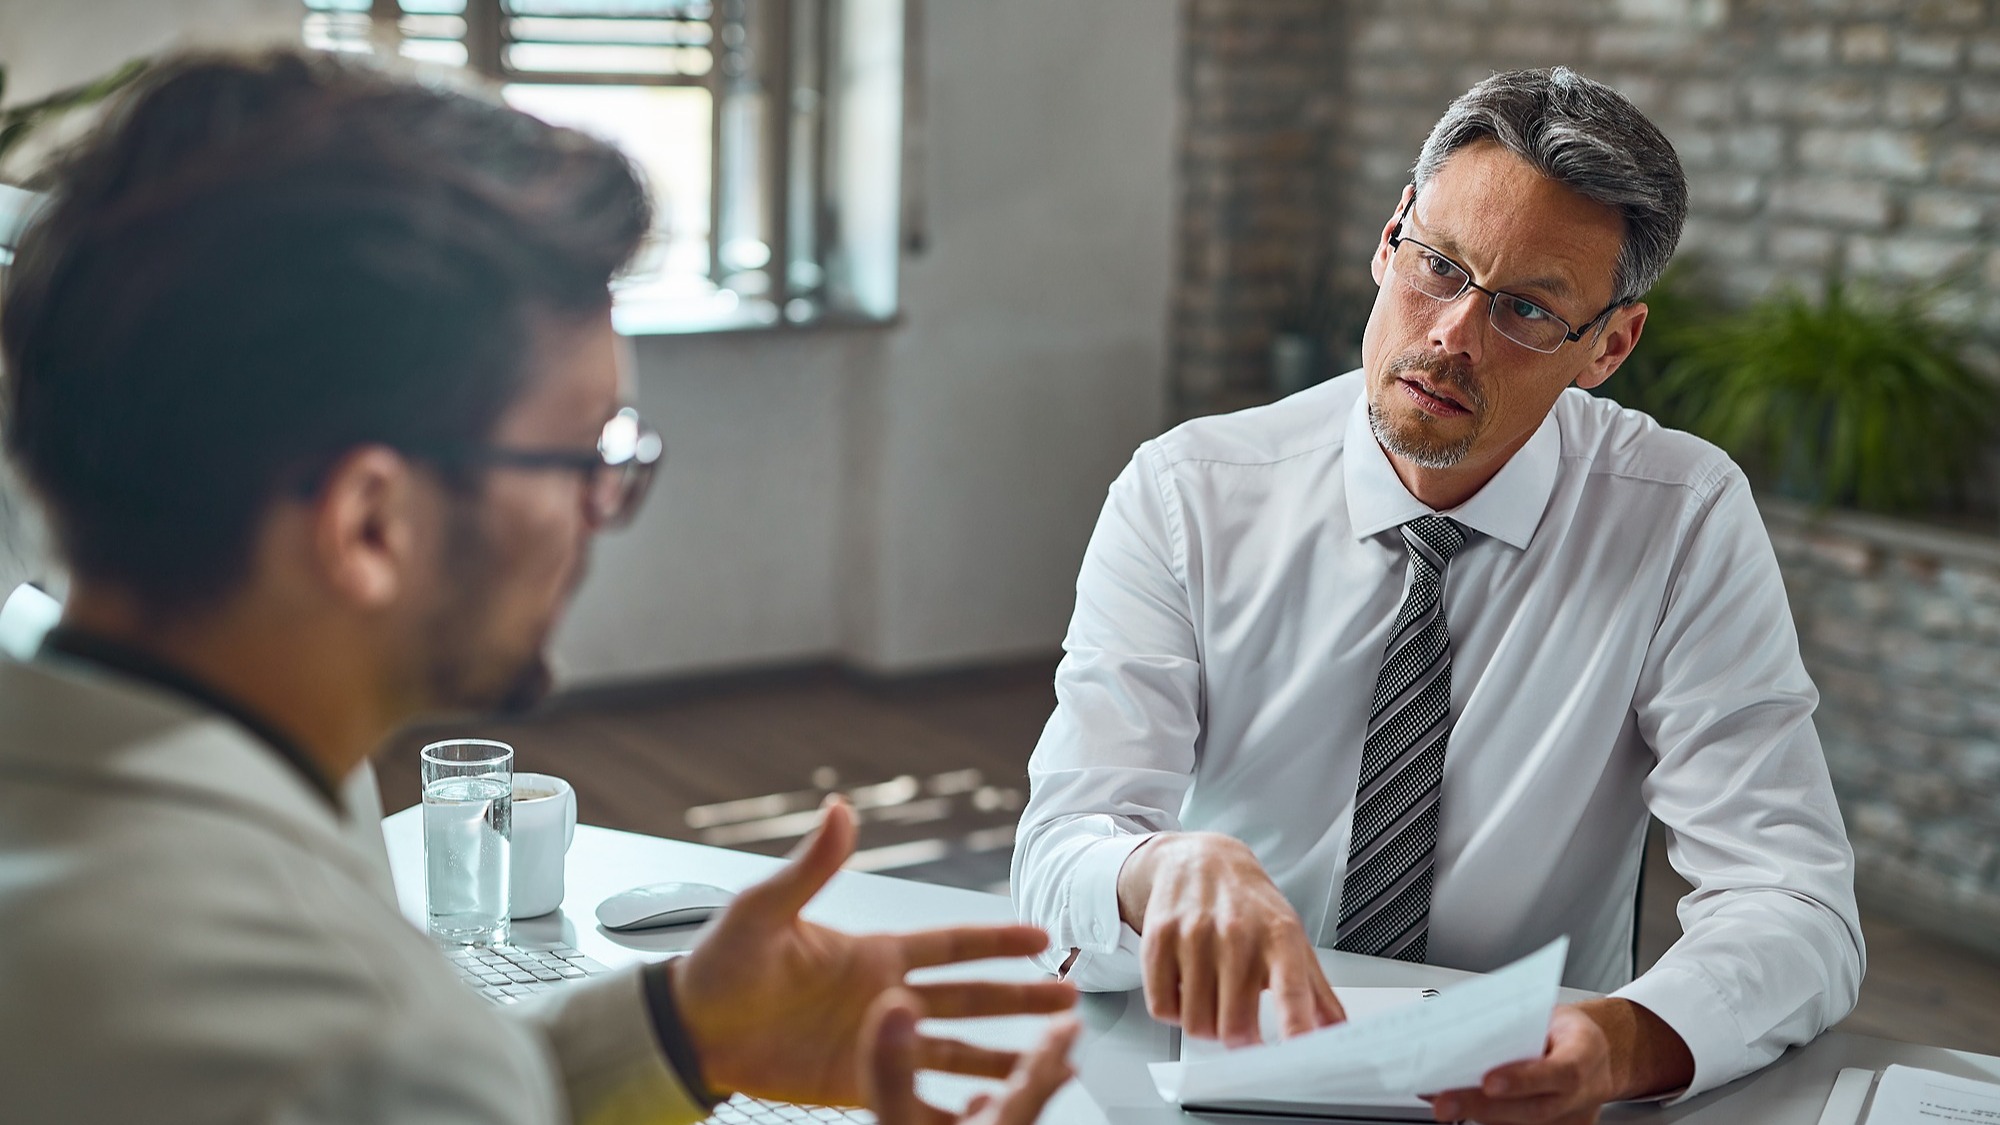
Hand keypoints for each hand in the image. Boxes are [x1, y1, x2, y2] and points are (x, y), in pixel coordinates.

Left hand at [675, 798, 1078, 1104]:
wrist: (688, 1030)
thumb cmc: (719, 965)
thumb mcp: (765, 910)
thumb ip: (811, 867)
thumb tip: (838, 810)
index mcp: (873, 953)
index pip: (950, 945)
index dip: (997, 943)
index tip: (1042, 938)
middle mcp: (885, 998)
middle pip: (970, 999)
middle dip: (1021, 1000)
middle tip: (1068, 1001)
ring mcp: (877, 1044)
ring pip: (956, 1051)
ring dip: (1002, 1054)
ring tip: (1049, 1061)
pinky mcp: (859, 1085)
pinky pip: (916, 1099)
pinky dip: (954, 1110)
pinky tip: (986, 1115)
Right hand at [1116, 832, 1343, 1045]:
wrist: (1202, 861)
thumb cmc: (1251, 906)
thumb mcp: (1292, 939)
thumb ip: (1316, 993)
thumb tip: (1338, 1035)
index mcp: (1280, 936)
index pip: (1291, 991)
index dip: (1295, 1029)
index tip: (1298, 1058)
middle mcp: (1237, 933)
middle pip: (1234, 1025)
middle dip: (1239, 1040)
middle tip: (1242, 1029)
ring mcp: (1194, 934)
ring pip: (1196, 1023)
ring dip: (1205, 1026)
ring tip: (1213, 1002)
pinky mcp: (1158, 938)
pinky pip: (1162, 1007)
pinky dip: (1174, 1012)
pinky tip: (1186, 990)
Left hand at [1423, 1000, 1692, 1123]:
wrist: (1598, 1054)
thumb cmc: (1569, 1031)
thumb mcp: (1549, 1013)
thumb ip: (1517, 1025)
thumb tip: (1467, 1031)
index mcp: (1585, 1053)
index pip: (1559, 1072)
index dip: (1524, 1079)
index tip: (1489, 1081)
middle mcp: (1582, 1094)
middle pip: (1534, 1109)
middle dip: (1483, 1106)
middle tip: (1444, 1102)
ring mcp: (1572, 1118)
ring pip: (1524, 1124)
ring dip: (1479, 1114)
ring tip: (1443, 1103)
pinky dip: (1488, 1118)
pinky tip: (1460, 1109)